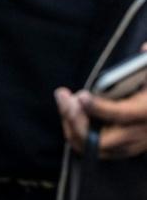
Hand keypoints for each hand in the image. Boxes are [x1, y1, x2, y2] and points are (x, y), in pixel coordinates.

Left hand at [56, 44, 146, 158]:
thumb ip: (143, 65)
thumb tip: (143, 48)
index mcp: (145, 112)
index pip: (121, 115)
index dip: (98, 108)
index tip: (81, 95)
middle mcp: (137, 134)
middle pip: (99, 139)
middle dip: (75, 119)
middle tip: (62, 95)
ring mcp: (127, 146)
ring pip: (90, 146)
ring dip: (70, 124)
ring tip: (64, 100)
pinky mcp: (119, 151)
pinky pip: (89, 148)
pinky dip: (74, 132)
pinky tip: (69, 111)